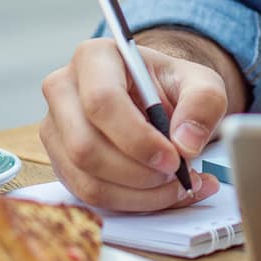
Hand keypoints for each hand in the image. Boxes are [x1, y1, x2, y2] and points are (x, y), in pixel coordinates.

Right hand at [38, 35, 227, 211]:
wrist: (156, 98)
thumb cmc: (171, 86)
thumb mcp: (202, 83)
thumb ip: (203, 103)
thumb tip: (185, 143)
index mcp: (95, 57)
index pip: (101, 101)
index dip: (137, 138)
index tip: (173, 158)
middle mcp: (64, 89)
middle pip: (85, 146)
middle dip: (137, 173)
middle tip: (176, 175)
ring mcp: (57, 128)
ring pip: (86, 178)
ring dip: (137, 194)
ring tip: (174, 185)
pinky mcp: (61, 160)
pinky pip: (88, 195)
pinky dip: (129, 203)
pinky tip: (158, 193)